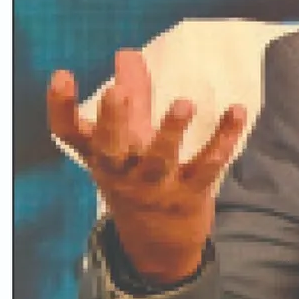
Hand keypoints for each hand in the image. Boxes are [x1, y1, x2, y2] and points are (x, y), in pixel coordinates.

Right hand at [47, 49, 247, 282]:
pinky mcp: (190, 194)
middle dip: (113, 120)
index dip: (60, 106)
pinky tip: (238, 111)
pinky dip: (224, 138)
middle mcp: (122, 173)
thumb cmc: (138, 180)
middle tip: (115, 91)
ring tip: (183, 103)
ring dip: (171, 131)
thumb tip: (126, 52)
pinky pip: (207, 166)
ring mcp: (156, 187)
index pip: (69, 134)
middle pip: (110, 149)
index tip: (62, 75)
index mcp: (101, 157)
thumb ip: (132, 96)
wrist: (159, 246)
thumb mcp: (127, 143)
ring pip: (160, 160)